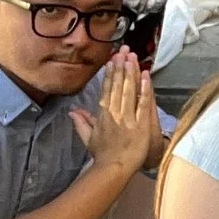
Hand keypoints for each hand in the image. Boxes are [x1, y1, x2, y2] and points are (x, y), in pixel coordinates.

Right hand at [74, 49, 159, 174]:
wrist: (114, 168)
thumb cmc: (103, 155)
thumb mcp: (88, 138)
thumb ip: (81, 122)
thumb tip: (72, 111)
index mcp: (103, 114)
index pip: (106, 90)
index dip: (109, 74)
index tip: (112, 60)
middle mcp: (114, 113)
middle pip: (117, 86)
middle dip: (121, 67)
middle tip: (123, 51)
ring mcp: (128, 118)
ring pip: (129, 91)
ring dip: (131, 73)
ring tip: (133, 58)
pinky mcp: (141, 125)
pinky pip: (142, 104)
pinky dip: (144, 90)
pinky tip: (145, 77)